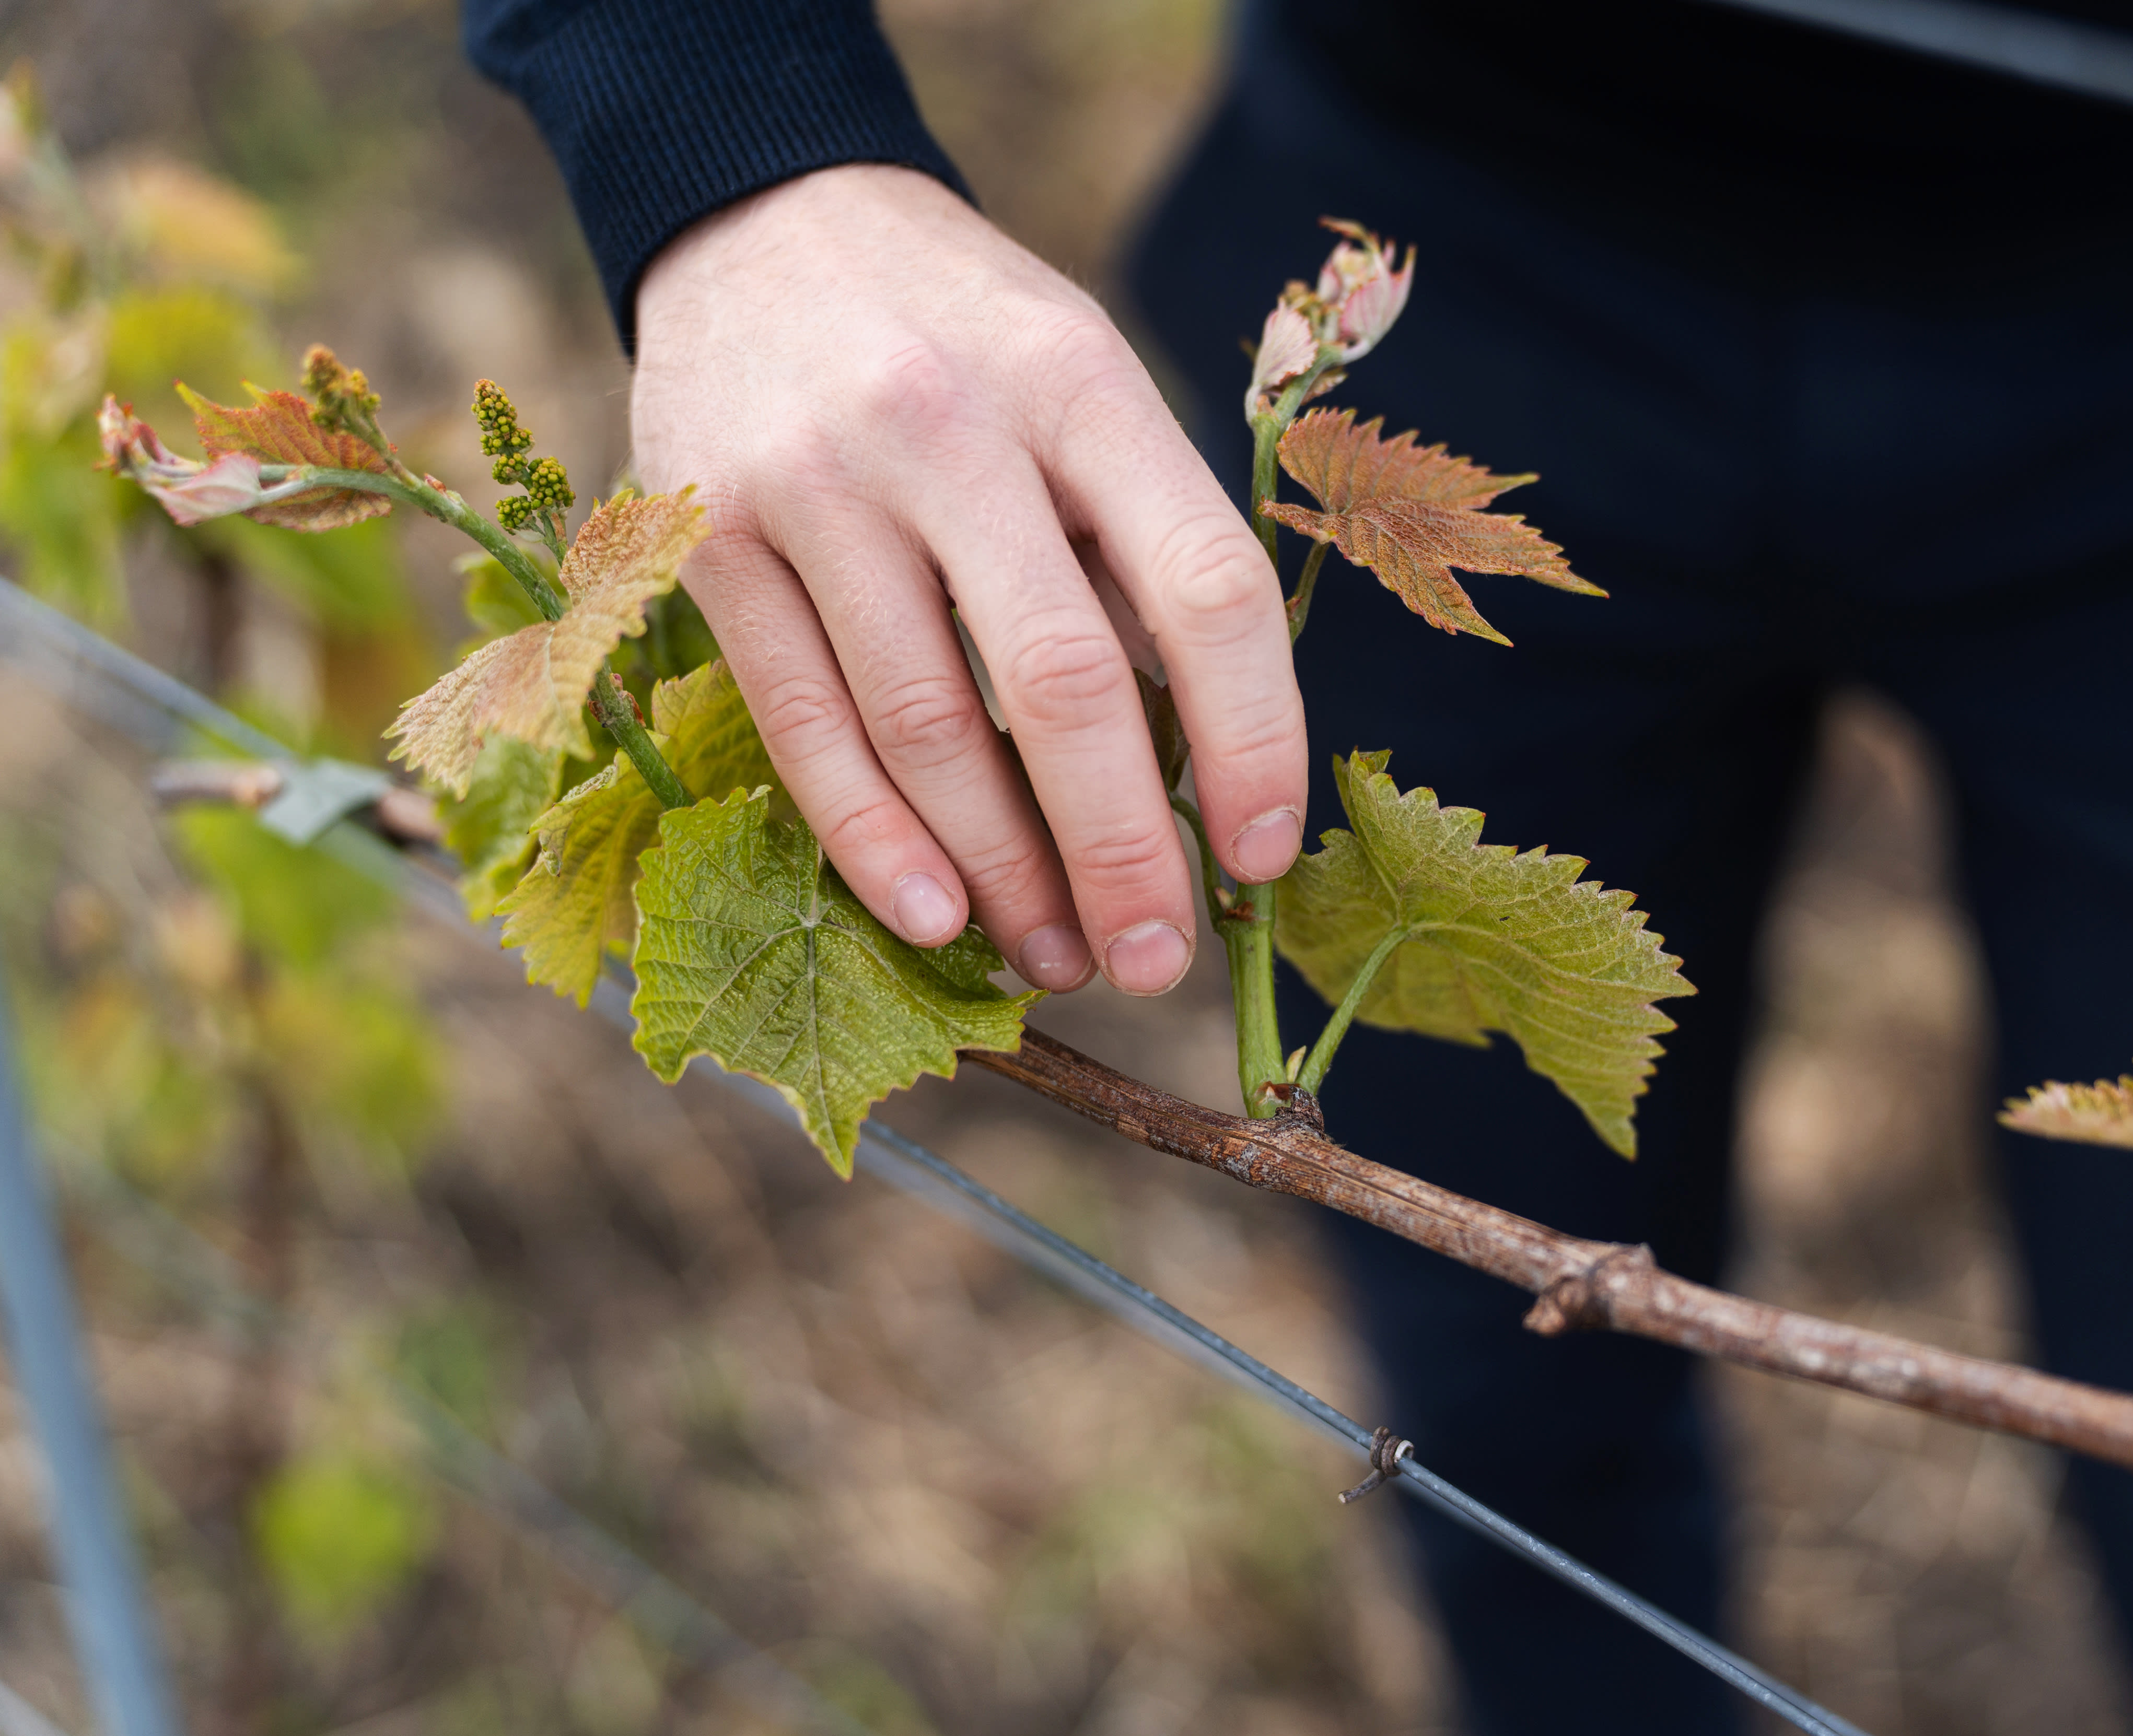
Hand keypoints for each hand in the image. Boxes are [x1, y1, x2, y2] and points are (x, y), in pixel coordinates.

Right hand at [632, 165, 1306, 993]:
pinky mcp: (708, 537)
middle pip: (1064, 682)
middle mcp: (947, 425)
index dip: (1253, 740)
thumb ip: (1143, 551)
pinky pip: (803, 723)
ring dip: (1005, 872)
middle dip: (1122, 850)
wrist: (761, 220)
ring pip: (926, 725)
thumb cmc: (965, 339)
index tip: (1265, 855)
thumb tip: (1210, 765)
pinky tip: (936, 916)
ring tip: (1060, 959)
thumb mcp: (1083, 389)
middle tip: (1160, 960)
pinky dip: (874, 839)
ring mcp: (814, 482)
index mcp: (1080, 382)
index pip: (1206, 586)